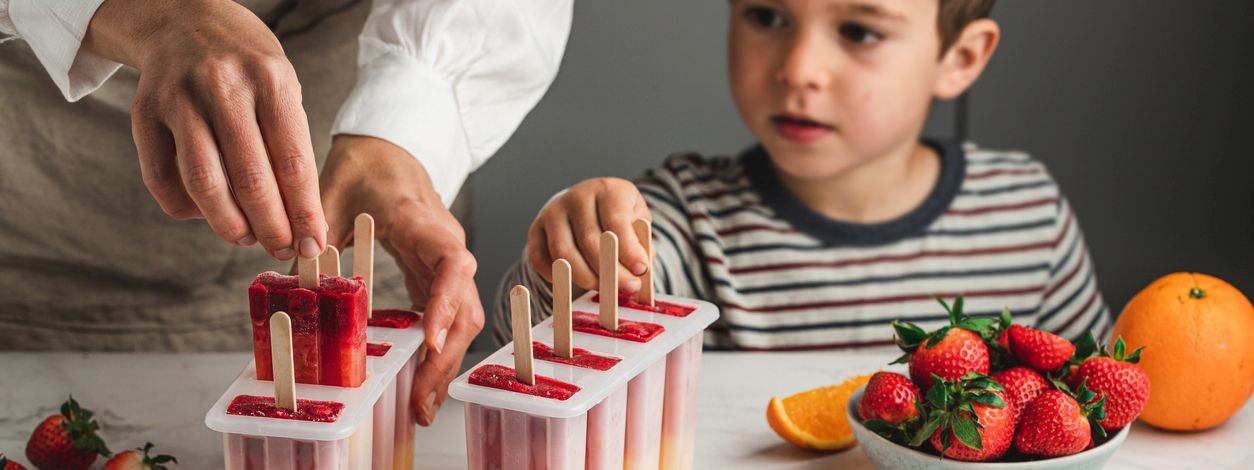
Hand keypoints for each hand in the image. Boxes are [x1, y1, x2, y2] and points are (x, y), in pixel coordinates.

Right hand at [83, 0, 325, 258]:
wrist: (183, 19)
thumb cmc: (246, 65)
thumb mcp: (282, 88)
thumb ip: (288, 145)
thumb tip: (299, 220)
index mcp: (270, 80)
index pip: (292, 161)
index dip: (304, 212)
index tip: (314, 244)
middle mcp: (223, 86)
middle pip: (250, 178)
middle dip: (271, 226)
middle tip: (283, 249)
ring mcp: (179, 99)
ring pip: (203, 183)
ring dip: (229, 224)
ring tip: (246, 238)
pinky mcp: (144, 112)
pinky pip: (161, 178)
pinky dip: (185, 209)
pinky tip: (206, 213)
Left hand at [321, 135, 482, 425]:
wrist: (388, 147)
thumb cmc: (362, 164)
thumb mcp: (328, 191)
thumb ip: (311, 229)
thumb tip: (292, 271)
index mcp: (420, 221)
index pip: (450, 264)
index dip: (444, 304)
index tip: (427, 341)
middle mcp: (443, 245)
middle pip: (464, 306)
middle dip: (445, 357)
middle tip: (420, 401)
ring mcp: (444, 262)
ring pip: (463, 317)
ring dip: (445, 361)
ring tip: (423, 404)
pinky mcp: (436, 275)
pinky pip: (447, 315)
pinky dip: (437, 349)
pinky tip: (418, 378)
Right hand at [527, 177, 651, 292]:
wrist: (586, 203)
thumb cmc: (616, 215)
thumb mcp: (636, 220)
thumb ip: (640, 243)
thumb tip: (640, 270)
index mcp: (606, 189)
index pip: (616, 222)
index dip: (629, 250)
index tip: (640, 270)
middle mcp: (577, 196)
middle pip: (589, 240)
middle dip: (610, 271)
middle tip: (627, 287)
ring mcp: (553, 212)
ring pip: (563, 253)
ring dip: (585, 278)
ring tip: (603, 290)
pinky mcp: (536, 229)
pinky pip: (540, 259)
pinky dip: (556, 277)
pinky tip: (574, 284)